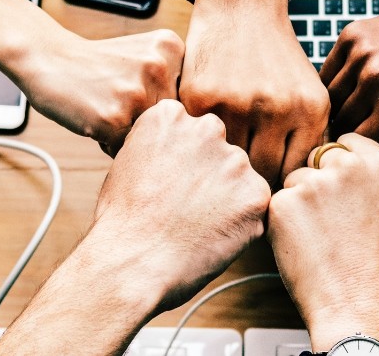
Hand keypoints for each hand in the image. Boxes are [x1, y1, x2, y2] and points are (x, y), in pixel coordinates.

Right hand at [19, 29, 183, 154]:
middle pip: (172, 120)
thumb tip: (201, 132)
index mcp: (172, 48)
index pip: (188, 99)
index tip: (137, 90)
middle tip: (118, 101)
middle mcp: (160, 67)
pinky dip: (110, 143)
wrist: (48, 58)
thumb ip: (174, 81)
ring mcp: (137, 93)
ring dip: (129, 134)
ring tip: (106, 109)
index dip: (161, 104)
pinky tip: (95, 118)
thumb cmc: (98, 65)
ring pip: (151, 137)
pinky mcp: (114, 118)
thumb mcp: (144, 54)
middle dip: (147, 122)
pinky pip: (126, 149)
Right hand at [92, 99, 270, 308]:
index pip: (190, 132)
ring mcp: (235, 161)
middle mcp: (207, 128)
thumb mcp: (128, 162)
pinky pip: (254, 207)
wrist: (131, 262)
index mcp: (171, 116)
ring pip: (239, 179)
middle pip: (218, 151)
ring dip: (227, 199)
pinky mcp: (256, 194)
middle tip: (184, 209)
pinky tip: (211, 237)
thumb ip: (163, 146)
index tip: (167, 185)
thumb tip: (182, 153)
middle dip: (208, 176)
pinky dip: (240, 224)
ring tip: (195, 226)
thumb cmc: (122, 221)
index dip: (180, 163)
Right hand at [180, 0, 328, 185]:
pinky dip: (201, 144)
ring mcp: (237, 103)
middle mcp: (277, 108)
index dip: (281, 186)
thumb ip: (306, 138)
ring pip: (229, 162)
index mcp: (310, 109)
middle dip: (252, 181)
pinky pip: (201, 141)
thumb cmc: (275, 57)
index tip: (268, 187)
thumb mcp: (306, 92)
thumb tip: (299, 192)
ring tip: (219, 167)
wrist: (241, 5)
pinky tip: (201, 142)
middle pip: (264, 175)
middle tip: (241, 183)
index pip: (295, 173)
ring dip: (223, 166)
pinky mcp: (201, 98)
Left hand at [268, 134, 378, 350]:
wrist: (353, 302)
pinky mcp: (285, 202)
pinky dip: (282, 221)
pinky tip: (303, 244)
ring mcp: (315, 182)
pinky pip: (276, 202)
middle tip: (330, 221)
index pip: (345, 141)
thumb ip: (364, 177)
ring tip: (319, 237)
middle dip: (317, 181)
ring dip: (298, 202)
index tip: (341, 189)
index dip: (338, 166)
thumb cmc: (368, 262)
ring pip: (294, 179)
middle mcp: (349, 166)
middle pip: (317, 157)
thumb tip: (337, 157)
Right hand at [321, 0, 378, 162]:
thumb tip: (372, 163)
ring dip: (341, 108)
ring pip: (330, 99)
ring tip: (361, 107)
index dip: (366, 151)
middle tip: (367, 127)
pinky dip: (336, 83)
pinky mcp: (352, 35)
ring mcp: (361, 55)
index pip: (360, 146)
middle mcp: (375, 80)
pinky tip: (355, 84)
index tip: (373, 146)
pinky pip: (328, 72)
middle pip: (341, 124)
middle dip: (352, 131)